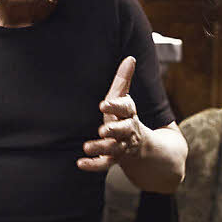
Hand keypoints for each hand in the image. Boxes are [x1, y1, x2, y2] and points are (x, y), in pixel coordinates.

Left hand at [77, 56, 146, 171]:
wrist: (142, 146)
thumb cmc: (125, 116)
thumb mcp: (124, 98)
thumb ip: (124, 80)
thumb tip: (130, 58)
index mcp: (129, 113)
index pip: (126, 108)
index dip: (116, 106)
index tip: (104, 104)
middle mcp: (127, 130)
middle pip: (124, 130)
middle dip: (114, 130)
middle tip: (103, 130)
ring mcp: (121, 146)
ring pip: (114, 148)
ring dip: (101, 148)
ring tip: (87, 147)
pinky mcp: (113, 158)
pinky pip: (105, 163)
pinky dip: (93, 164)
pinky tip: (80, 163)